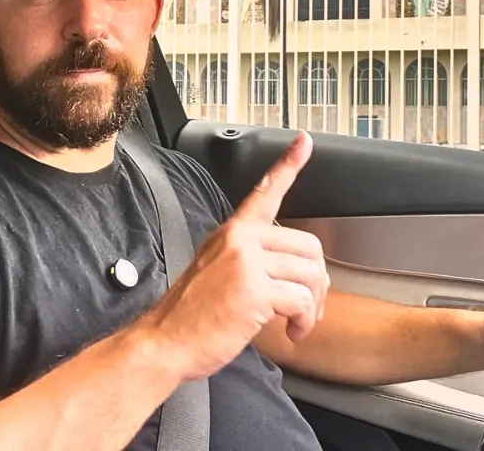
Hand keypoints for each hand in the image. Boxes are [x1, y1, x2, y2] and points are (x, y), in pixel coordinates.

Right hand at [138, 131, 327, 380]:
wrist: (166, 341)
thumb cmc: (190, 314)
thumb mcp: (214, 268)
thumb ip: (247, 256)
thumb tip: (288, 267)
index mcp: (232, 232)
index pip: (264, 192)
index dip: (288, 165)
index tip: (304, 142)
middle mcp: (240, 240)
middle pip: (308, 246)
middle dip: (317, 281)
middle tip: (308, 305)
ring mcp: (247, 263)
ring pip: (310, 274)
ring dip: (312, 305)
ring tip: (297, 322)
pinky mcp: (254, 291)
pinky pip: (302, 300)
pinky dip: (304, 321)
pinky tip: (292, 331)